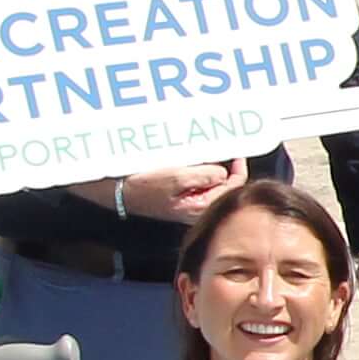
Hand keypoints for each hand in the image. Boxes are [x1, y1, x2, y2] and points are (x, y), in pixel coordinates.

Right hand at [121, 161, 245, 223]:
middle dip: (224, 168)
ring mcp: (191, 203)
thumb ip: (204, 175)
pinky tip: (190, 163)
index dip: (238, 170)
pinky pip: (199, 182)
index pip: (232, 188)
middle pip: (224, 185)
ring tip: (202, 156)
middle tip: (219, 151)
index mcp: (200, 207)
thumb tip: (224, 172)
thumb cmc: (144, 186)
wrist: (120, 191)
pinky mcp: (183, 197)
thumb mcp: (177, 177)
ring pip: (211, 182)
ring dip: (210, 168)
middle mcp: (199, 208)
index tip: (237, 154)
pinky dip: (199, 170)